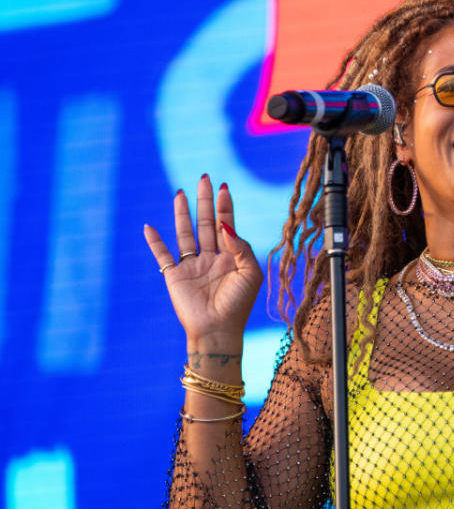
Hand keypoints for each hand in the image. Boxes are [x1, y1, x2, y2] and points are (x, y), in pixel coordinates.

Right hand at [143, 175, 262, 350]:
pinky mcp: (174, 276)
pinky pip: (162, 255)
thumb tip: (225, 224)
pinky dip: (155, 241)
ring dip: (182, 213)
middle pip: (206, 222)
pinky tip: (149, 227)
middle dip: (205, 201)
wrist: (218, 330)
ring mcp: (192, 265)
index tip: (223, 187)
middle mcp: (211, 257)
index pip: (227, 224)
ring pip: (186, 233)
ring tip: (180, 192)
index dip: (225, 206)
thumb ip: (240, 246)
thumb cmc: (238, 304)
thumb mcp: (249, 272)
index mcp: (231, 256)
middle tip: (204, 178)